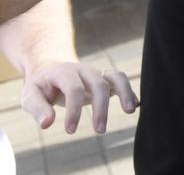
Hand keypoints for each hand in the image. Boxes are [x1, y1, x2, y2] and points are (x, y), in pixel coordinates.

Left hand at [21, 61, 136, 133]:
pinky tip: (134, 106)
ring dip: (125, 93)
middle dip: (101, 108)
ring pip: (116, 77)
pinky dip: (129, 91)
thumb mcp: (30, 96)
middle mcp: (84, 70)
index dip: (74, 110)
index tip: (70, 130)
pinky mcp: (104, 80)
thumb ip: (37, 108)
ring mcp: (96, 73)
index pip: (74, 89)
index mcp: (64, 72)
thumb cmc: (41, 87)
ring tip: (130, 111)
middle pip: (99, 84)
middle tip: (99, 131)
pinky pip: (121, 81)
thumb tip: (47, 123)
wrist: (51, 71)